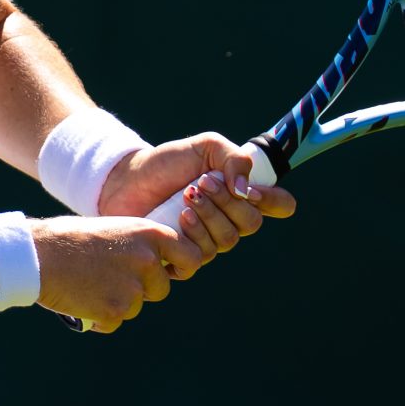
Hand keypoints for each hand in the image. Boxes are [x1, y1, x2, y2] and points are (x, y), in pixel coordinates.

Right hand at [32, 216, 205, 333]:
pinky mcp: (115, 311)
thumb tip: (156, 263)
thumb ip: (137, 246)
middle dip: (141, 290)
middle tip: (111, 280)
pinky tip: (81, 301)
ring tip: (89, 285)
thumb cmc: (69, 239)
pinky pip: (115, 322)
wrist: (37, 255)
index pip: (190, 257)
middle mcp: (147, 261)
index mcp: (150, 234)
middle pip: (161, 289)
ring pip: (135, 306)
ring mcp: (132, 288)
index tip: (170, 272)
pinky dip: (100, 318)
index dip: (182, 268)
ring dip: (117, 303)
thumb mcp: (113, 230)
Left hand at [97, 133, 298, 260]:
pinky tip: (178, 219)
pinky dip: (193, 236)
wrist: (125, 180)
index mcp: (240, 194)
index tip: (251, 190)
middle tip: (201, 183)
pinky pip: (202, 258)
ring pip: (227, 241)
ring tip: (185, 196)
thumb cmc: (167, 163)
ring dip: (208, 215)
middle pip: (251, 224)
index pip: (279, 205)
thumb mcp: (204, 147)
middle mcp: (229, 221)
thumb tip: (246, 191)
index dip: (273, 200)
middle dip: (227, 202)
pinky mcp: (182, 258)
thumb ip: (234, 159)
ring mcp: (208, 242)